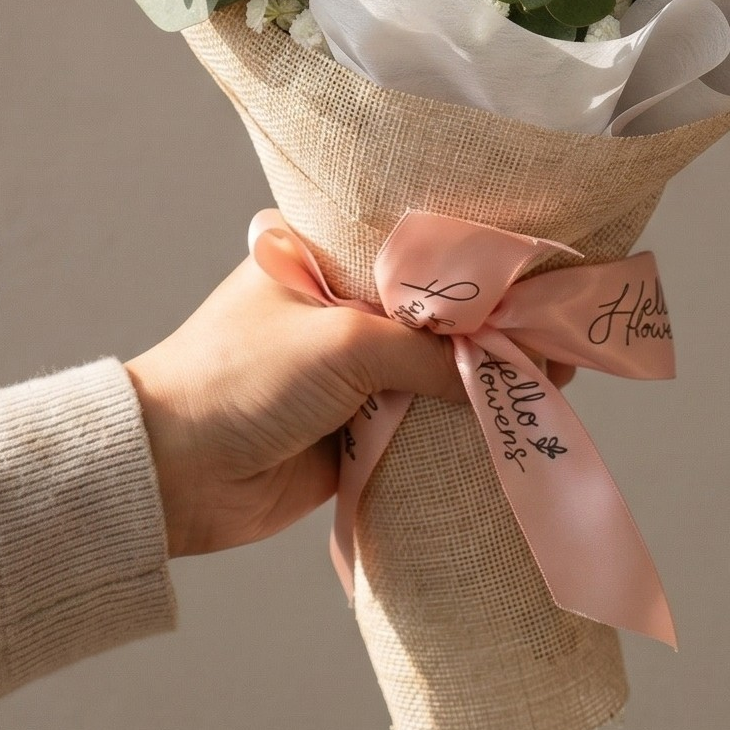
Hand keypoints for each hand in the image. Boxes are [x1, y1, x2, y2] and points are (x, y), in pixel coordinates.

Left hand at [126, 254, 572, 557]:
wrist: (172, 477)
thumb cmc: (239, 378)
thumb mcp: (342, 343)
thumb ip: (424, 351)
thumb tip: (502, 366)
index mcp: (321, 258)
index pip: (415, 253)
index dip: (476, 269)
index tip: (536, 279)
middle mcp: (337, 310)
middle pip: (431, 318)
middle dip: (488, 331)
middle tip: (557, 336)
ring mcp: (344, 375)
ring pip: (429, 376)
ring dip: (477, 386)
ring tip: (550, 381)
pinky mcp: (349, 435)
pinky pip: (416, 429)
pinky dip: (455, 434)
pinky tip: (507, 428)